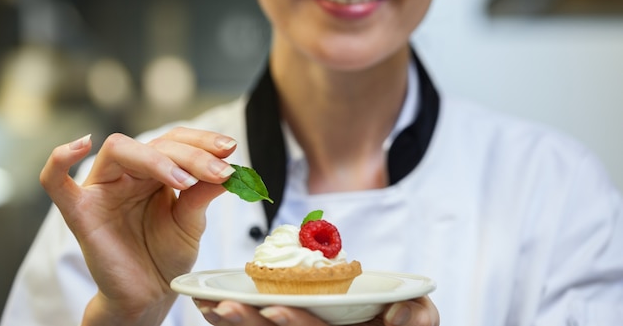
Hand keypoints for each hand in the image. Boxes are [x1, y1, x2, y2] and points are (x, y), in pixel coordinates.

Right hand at [40, 128, 237, 325]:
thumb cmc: (167, 256)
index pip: (175, 140)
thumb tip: (227, 167)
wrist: (149, 295)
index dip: (202, 141)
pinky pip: (56, 181)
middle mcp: (128, 174)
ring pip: (120, 150)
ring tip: (186, 181)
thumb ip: (202, 193)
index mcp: (155, 171)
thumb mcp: (192, 222)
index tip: (230, 150)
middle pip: (154, 143)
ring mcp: (102, 190)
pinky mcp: (80, 212)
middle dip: (191, 155)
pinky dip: (59, 160)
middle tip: (220, 172)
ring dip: (157, 159)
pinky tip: (81, 144)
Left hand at [193, 296, 439, 325]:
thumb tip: (400, 318)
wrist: (380, 324)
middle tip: (227, 306)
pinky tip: (207, 304)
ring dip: (232, 325)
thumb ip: (419, 316)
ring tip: (209, 304)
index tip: (275, 307)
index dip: (296, 325)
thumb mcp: (419, 317)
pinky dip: (227, 321)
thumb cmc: (399, 319)